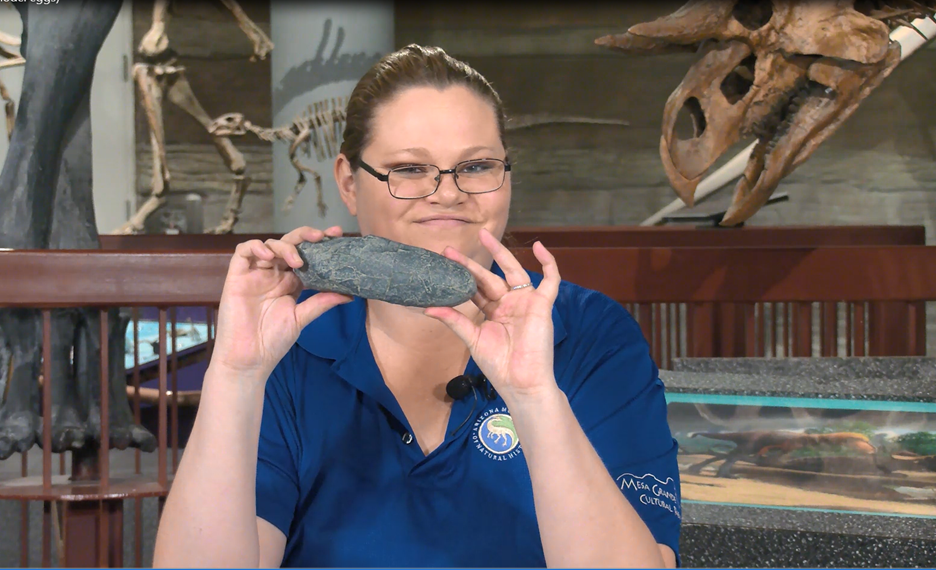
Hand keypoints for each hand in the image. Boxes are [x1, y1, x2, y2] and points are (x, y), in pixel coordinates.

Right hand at [211, 226, 351, 376]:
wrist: (249, 359)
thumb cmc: (273, 341)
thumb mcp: (302, 318)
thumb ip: (322, 303)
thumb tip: (350, 295)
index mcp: (290, 282)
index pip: (306, 256)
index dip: (319, 244)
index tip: (337, 235)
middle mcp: (273, 274)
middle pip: (289, 244)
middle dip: (305, 235)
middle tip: (322, 236)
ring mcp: (255, 274)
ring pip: (269, 244)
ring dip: (285, 246)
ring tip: (297, 260)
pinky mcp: (237, 276)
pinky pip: (243, 252)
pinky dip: (256, 247)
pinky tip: (268, 255)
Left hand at [424, 228, 560, 403]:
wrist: (521, 382)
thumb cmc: (498, 365)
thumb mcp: (472, 339)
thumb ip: (454, 321)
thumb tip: (428, 308)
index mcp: (493, 312)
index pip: (475, 288)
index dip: (461, 275)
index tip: (443, 263)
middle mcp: (509, 303)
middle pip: (489, 276)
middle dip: (471, 262)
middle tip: (449, 249)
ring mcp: (525, 302)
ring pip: (513, 270)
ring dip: (500, 252)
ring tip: (483, 235)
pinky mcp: (542, 305)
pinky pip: (551, 280)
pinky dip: (548, 262)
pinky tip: (538, 246)